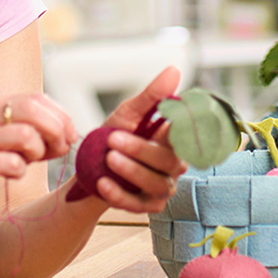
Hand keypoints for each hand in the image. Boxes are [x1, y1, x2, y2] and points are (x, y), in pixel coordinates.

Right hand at [0, 92, 76, 212]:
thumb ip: (25, 128)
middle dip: (57, 130)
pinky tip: (11, 173)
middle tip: (59, 149)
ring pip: (27, 136)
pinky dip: (20, 171)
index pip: (38, 98)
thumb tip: (66, 133)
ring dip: (38, 152)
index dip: (61, 116)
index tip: (69, 135)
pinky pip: (12, 164)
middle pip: (35, 111)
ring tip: (28, 161)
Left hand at [94, 66, 187, 212]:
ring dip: (131, 171)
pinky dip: (120, 195)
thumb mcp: (128, 114)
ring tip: (108, 159)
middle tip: (113, 139)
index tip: (162, 123)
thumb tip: (174, 70)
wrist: (89, 168)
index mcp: (174, 141)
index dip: (182, 131)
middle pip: (169, 161)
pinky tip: (103, 184)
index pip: (188, 136)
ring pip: (156, 183)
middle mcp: (174, 165)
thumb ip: (152, 96)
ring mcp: (162, 188)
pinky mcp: (148, 207)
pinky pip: (139, 205)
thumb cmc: (112, 138)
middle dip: (140, 150)